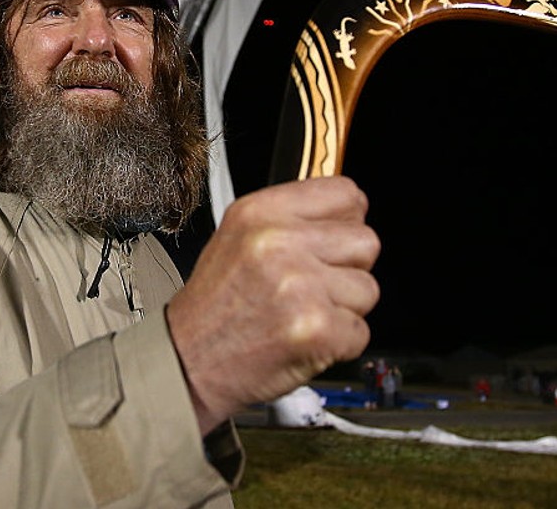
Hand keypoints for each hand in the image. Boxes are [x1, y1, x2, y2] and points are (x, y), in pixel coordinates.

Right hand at [167, 176, 379, 432]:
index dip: (346, 222)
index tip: (333, 240)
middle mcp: (280, 243)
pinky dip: (339, 344)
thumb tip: (347, 214)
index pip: (347, 195)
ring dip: (343, 309)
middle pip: (366, 242)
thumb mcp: (237, 237)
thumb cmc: (215, 306)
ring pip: (368, 289)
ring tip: (303, 315)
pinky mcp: (317, 329)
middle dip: (347, 268)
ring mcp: (301, 286)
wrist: (188, 362)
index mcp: (260, 212)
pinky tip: (304, 340)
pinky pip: (361, 332)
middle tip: (313, 287)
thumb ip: (290, 219)